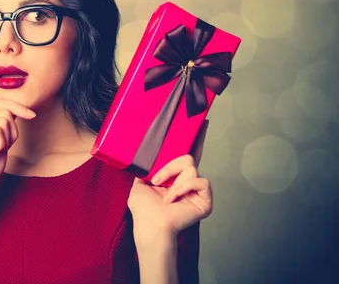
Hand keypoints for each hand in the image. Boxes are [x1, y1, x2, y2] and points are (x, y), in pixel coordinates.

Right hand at [0, 98, 35, 193]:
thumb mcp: (3, 141)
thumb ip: (6, 124)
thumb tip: (18, 109)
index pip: (1, 103)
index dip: (18, 107)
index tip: (32, 115)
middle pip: (5, 110)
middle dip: (12, 130)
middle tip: (5, 147)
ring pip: (3, 120)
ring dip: (6, 140)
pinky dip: (0, 144)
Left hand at [127, 121, 211, 238]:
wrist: (149, 224)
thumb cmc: (143, 209)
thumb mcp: (140, 182)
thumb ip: (146, 169)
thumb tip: (142, 157)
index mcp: (175, 176)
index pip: (189, 152)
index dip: (197, 138)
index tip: (203, 122)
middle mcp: (188, 181)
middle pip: (189, 156)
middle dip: (169, 167)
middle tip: (156, 181)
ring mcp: (198, 191)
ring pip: (191, 167)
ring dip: (173, 179)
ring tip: (165, 194)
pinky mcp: (205, 200)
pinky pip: (200, 181)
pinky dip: (183, 188)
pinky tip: (174, 199)